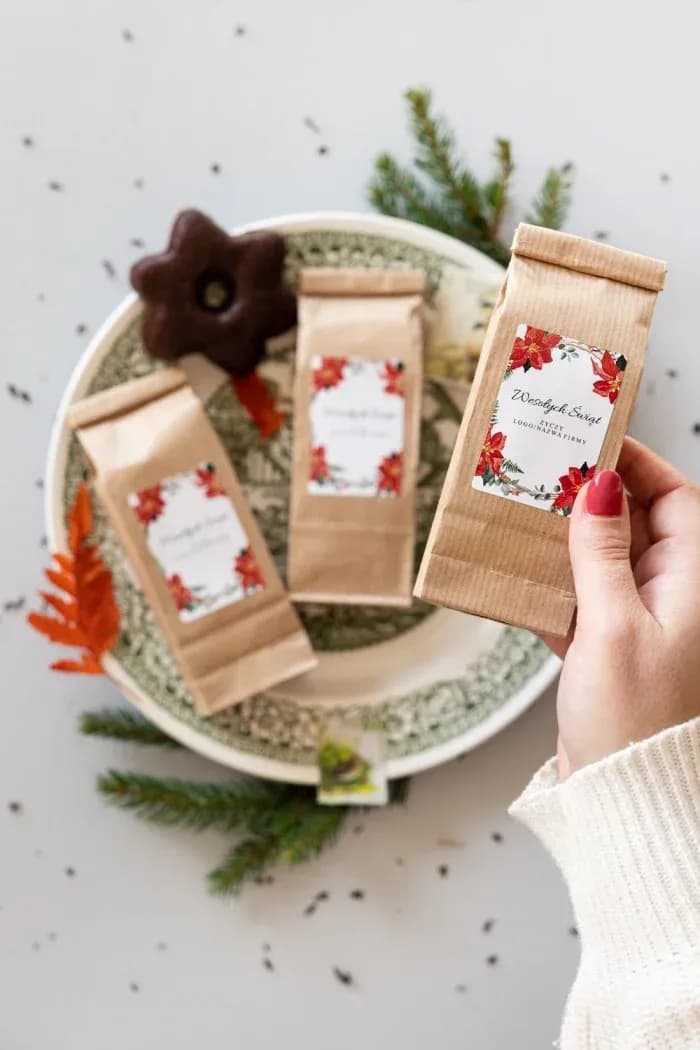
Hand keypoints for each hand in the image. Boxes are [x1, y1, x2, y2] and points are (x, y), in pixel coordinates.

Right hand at [543, 437, 699, 779]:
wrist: (622, 795)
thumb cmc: (632, 717)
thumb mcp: (612, 625)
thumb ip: (601, 552)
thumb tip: (598, 484)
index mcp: (690, 583)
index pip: (675, 500)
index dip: (639, 465)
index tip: (595, 441)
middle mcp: (669, 596)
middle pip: (634, 524)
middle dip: (593, 496)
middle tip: (547, 473)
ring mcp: (636, 621)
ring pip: (601, 559)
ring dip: (565, 540)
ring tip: (523, 515)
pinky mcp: (606, 648)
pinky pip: (579, 598)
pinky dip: (551, 585)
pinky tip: (515, 578)